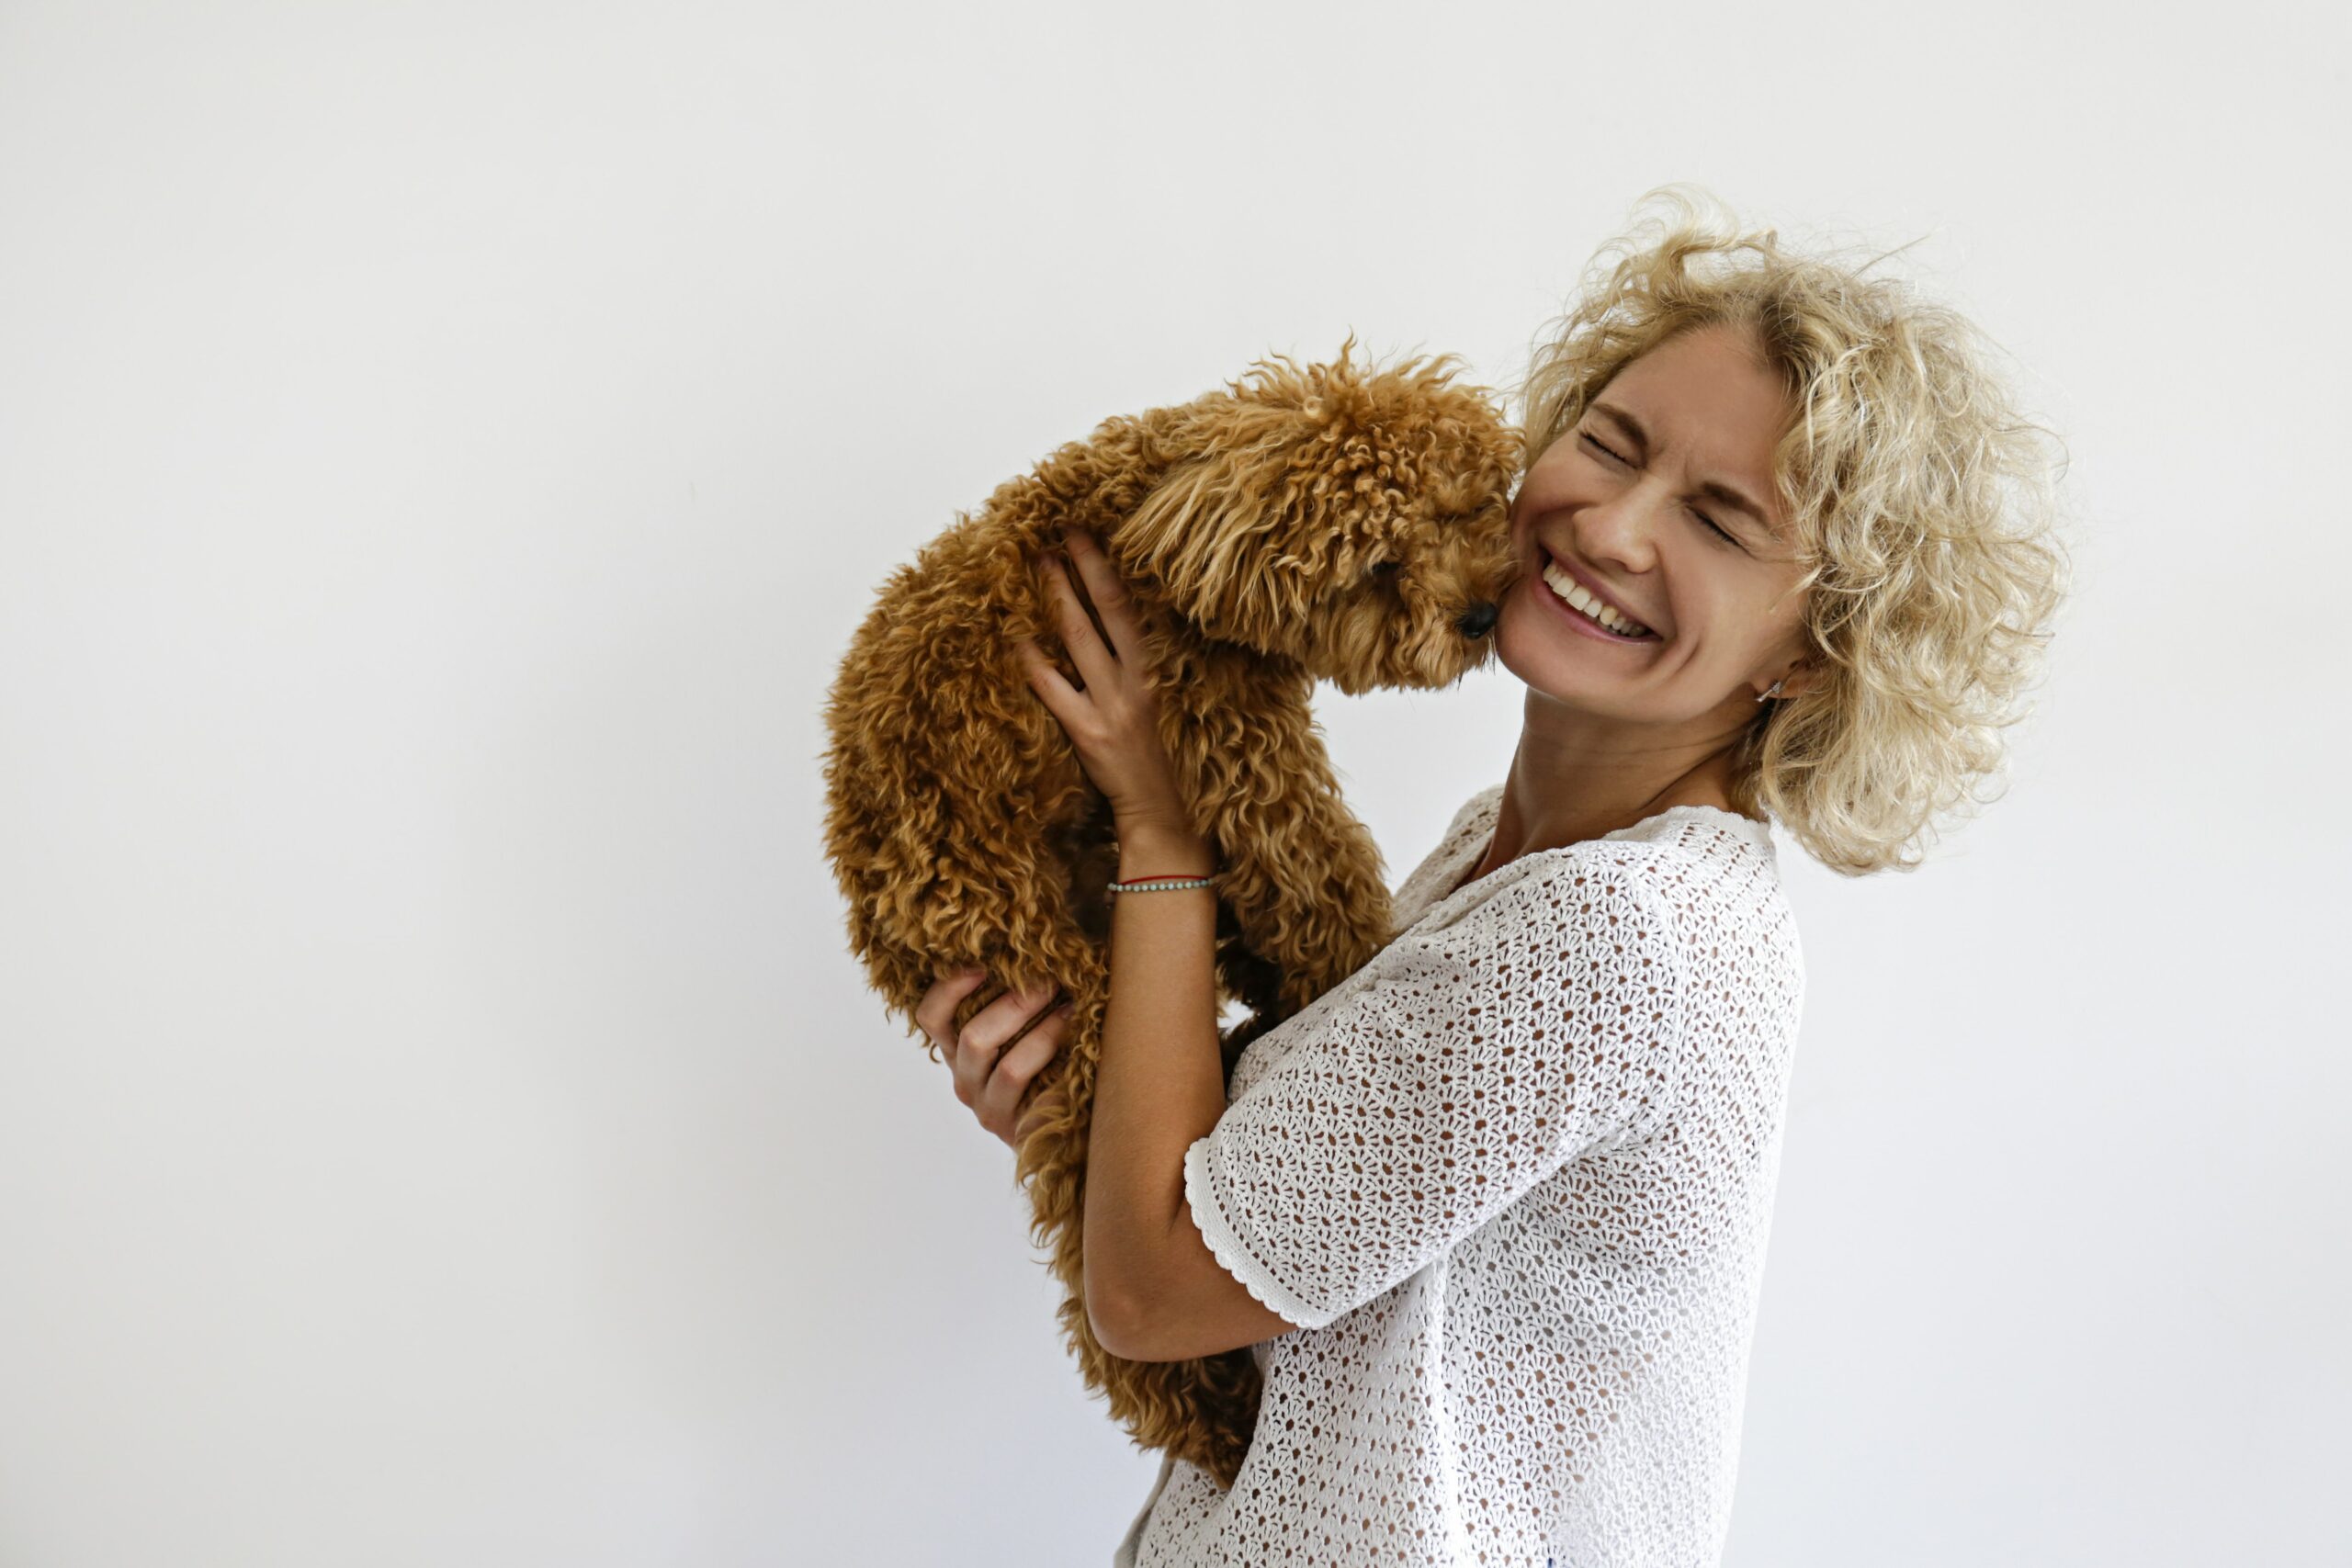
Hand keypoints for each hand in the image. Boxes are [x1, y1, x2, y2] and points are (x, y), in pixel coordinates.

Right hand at [916, 968, 1073, 1149]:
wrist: (1068, 1129)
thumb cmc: (1049, 1064)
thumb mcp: (1023, 1031)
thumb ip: (1015, 1003)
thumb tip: (1035, 953)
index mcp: (959, 1051)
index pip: (932, 1017)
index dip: (948, 988)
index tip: (981, 963)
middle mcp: (965, 1079)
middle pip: (972, 1036)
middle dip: (1014, 1002)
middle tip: (1050, 980)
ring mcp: (987, 1106)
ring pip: (1001, 1061)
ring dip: (1038, 1026)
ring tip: (1068, 1005)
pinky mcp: (1011, 1126)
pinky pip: (1020, 1077)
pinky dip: (1047, 1047)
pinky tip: (1074, 1032)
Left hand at [1013, 529, 1189, 834]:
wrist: (1160, 810)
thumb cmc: (1159, 754)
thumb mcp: (1158, 701)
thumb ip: (1135, 665)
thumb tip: (1104, 623)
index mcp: (1155, 670)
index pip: (1130, 608)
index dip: (1108, 569)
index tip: (1088, 535)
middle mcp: (1136, 681)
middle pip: (1107, 612)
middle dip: (1083, 567)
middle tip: (1059, 532)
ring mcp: (1111, 706)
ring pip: (1078, 640)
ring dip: (1056, 599)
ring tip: (1036, 566)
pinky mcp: (1088, 733)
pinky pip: (1053, 689)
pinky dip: (1032, 662)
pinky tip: (1013, 638)